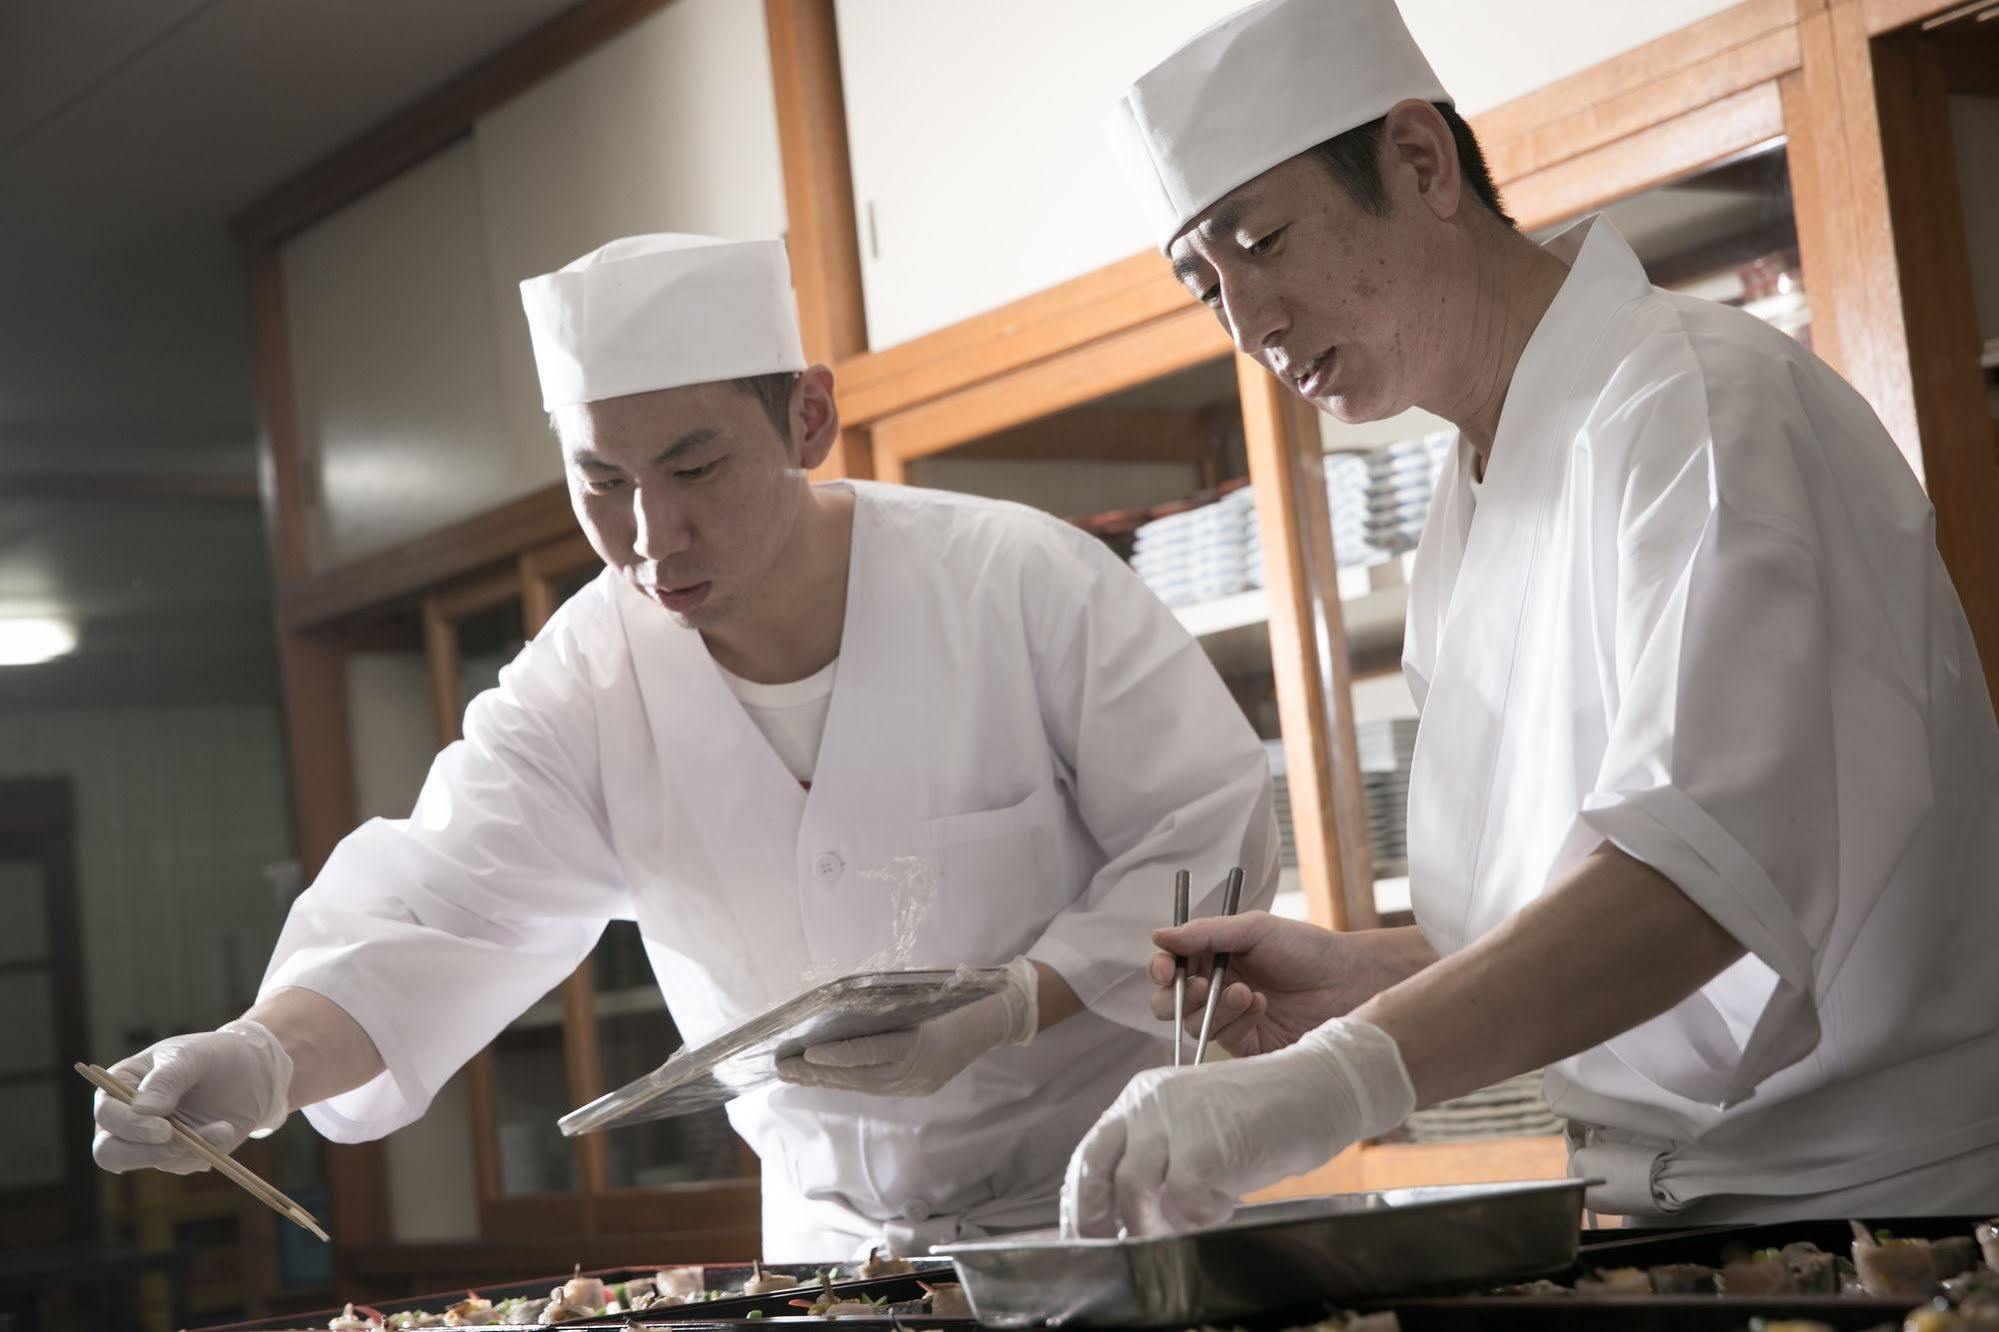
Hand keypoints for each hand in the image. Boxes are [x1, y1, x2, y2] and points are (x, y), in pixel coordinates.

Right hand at [92, 1020, 292, 1173]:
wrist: (252, 1072)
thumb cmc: (213, 1056)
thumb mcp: (192, 1055)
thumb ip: (167, 1078)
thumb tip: (142, 1110)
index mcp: (118, 1086)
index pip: (107, 1114)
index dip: (129, 1125)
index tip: (164, 1128)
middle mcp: (125, 1119)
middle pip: (109, 1153)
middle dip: (145, 1153)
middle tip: (181, 1144)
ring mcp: (148, 1141)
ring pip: (152, 1161)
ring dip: (189, 1149)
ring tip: (223, 1128)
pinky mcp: (175, 1155)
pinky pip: (183, 1164)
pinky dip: (207, 1151)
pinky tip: (225, 1130)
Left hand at [776, 957, 1037, 1095]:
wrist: (998, 1016)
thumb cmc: (964, 995)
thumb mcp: (930, 993)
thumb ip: (892, 1003)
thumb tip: (844, 1005)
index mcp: (924, 1046)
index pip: (874, 1052)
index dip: (840, 1054)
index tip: (810, 1052)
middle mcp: (917, 1071)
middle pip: (860, 1074)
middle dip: (818, 1072)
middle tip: (782, 1066)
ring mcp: (916, 1083)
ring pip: (862, 1084)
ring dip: (824, 1080)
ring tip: (791, 1074)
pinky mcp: (915, 1086)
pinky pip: (873, 1086)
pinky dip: (845, 1079)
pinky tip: (821, 1076)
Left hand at [1061, 1017, 1412, 1237]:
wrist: (1317, 1087)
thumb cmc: (1258, 1117)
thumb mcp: (1193, 1128)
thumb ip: (1157, 1159)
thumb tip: (1121, 1216)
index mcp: (1141, 1097)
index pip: (1089, 1154)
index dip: (1079, 1202)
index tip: (1082, 1236)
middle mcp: (1150, 1102)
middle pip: (1099, 1171)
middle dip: (1097, 1220)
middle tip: (1114, 1250)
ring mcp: (1178, 1119)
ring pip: (1137, 1191)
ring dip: (1157, 1223)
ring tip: (1192, 1220)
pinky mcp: (1208, 1143)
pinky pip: (1184, 1201)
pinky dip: (1202, 1216)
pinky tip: (1227, 1202)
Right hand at [1149, 913, 1429, 1056]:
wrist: (1349, 982)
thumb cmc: (1306, 948)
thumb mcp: (1254, 929)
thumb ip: (1206, 933)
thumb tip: (1158, 935)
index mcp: (1213, 958)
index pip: (1170, 967)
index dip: (1161, 969)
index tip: (1164, 968)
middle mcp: (1215, 990)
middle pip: (1169, 1003)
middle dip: (1178, 995)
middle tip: (1199, 986)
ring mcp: (1230, 1020)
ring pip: (1194, 1024)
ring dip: (1214, 1007)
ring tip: (1246, 991)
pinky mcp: (1248, 1047)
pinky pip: (1224, 1040)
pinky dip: (1237, 1021)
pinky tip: (1260, 1005)